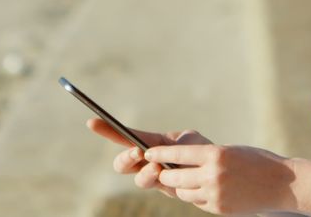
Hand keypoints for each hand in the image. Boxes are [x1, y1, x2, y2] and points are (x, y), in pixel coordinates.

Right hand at [85, 118, 211, 197]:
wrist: (219, 170)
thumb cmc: (202, 150)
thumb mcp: (188, 140)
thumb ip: (170, 145)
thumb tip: (153, 154)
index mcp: (150, 143)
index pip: (125, 135)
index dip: (108, 129)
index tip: (92, 121)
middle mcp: (147, 161)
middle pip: (122, 164)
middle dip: (125, 159)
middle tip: (137, 152)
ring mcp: (154, 177)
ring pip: (138, 179)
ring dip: (145, 172)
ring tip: (157, 167)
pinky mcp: (165, 190)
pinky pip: (155, 187)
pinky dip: (160, 180)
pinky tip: (168, 175)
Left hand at [143, 144, 296, 214]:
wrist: (283, 184)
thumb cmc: (257, 161)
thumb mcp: (230, 151)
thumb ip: (207, 157)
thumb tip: (179, 163)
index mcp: (215, 154)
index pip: (178, 154)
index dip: (160, 154)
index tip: (148, 153)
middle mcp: (213, 175)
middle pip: (175, 176)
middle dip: (166, 174)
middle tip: (161, 171)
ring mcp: (216, 194)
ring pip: (184, 192)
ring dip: (180, 186)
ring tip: (184, 180)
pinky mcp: (220, 208)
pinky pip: (197, 202)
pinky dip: (196, 196)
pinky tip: (202, 190)